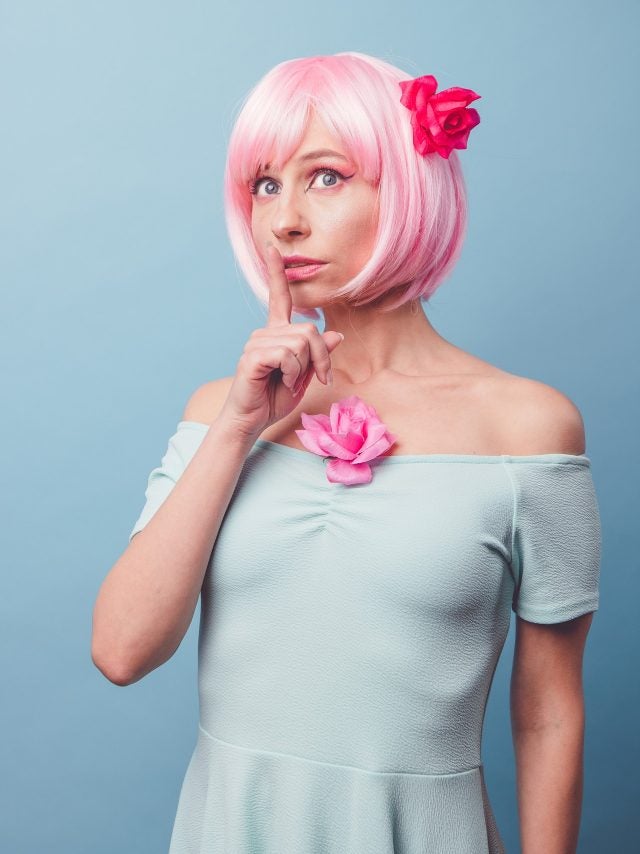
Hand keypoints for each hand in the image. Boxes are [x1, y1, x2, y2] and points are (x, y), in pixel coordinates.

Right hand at [218, 243, 343, 438]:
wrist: (252, 420)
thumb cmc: (275, 398)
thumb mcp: (306, 375)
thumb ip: (319, 355)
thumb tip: (337, 335)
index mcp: (277, 334)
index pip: (278, 297)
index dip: (276, 272)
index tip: (272, 247)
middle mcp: (265, 333)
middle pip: (310, 330)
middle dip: (321, 358)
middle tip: (318, 379)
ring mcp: (256, 342)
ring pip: (301, 343)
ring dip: (303, 369)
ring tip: (288, 381)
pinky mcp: (252, 356)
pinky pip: (287, 355)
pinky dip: (291, 373)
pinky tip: (278, 381)